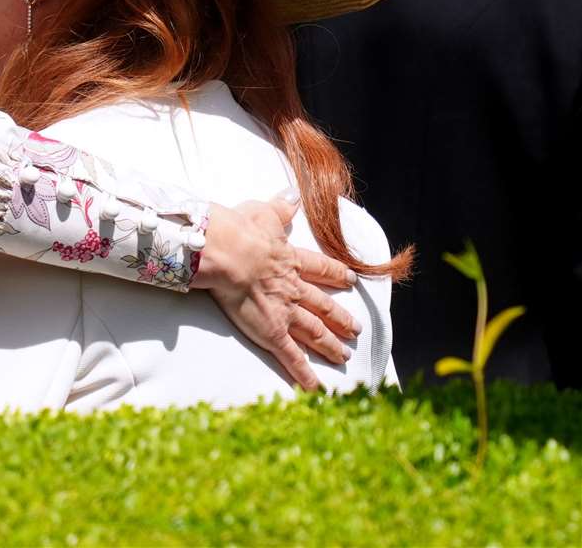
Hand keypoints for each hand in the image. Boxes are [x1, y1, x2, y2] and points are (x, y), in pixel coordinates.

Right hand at [191, 196, 360, 389]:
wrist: (229, 252)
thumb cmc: (240, 229)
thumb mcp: (263, 212)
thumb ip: (279, 208)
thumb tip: (292, 195)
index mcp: (290, 260)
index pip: (319, 269)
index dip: (335, 275)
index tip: (350, 280)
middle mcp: (293, 288)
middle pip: (322, 305)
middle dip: (339, 317)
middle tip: (355, 328)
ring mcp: (284, 312)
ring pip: (313, 332)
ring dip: (329, 344)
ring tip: (343, 355)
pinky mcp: (271, 332)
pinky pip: (291, 356)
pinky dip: (304, 373)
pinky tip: (315, 388)